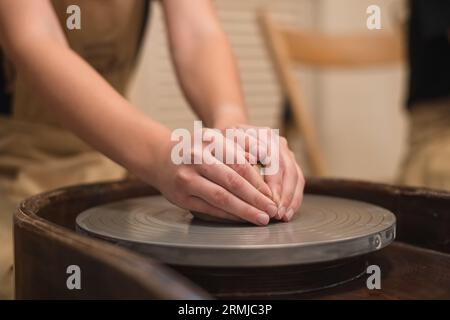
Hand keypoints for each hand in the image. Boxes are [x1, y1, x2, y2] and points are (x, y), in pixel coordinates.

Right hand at [149, 128, 277, 224]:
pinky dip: (229, 215)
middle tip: (273, 209)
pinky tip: (242, 219)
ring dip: (245, 210)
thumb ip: (239, 147)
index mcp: (208, 140)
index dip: (258, 180)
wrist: (160, 158)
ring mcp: (186, 178)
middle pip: (232, 181)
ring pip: (221, 198)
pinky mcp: (181, 197)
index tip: (273, 193)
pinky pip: (210, 208)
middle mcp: (196, 158)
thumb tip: (264, 157)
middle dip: (256, 198)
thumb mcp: (215, 140)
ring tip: (262, 218)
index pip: (240, 163)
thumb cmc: (196, 150)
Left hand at [228, 125, 304, 221]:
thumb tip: (253, 157)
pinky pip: (298, 181)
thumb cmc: (225, 142)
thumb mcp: (225, 143)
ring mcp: (286, 153)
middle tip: (278, 213)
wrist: (231, 136)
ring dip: (292, 198)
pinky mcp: (289, 164)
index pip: (275, 161)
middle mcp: (279, 143)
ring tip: (284, 216)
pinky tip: (288, 212)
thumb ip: (238, 148)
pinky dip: (294, 198)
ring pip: (296, 176)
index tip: (270, 200)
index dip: (274, 182)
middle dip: (285, 194)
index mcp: (265, 136)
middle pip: (288, 170)